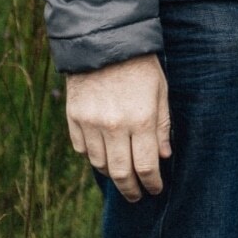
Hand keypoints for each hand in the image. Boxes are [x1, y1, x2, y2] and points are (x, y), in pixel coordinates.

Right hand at [66, 54, 171, 201]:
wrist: (104, 41)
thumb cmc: (141, 65)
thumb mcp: (161, 91)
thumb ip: (162, 126)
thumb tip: (163, 157)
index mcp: (141, 119)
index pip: (146, 166)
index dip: (152, 183)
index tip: (155, 189)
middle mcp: (114, 126)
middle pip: (120, 173)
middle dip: (131, 189)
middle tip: (137, 196)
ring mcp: (90, 123)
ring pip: (99, 164)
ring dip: (112, 174)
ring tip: (122, 177)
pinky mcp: (74, 118)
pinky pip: (82, 149)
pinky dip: (93, 156)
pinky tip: (103, 155)